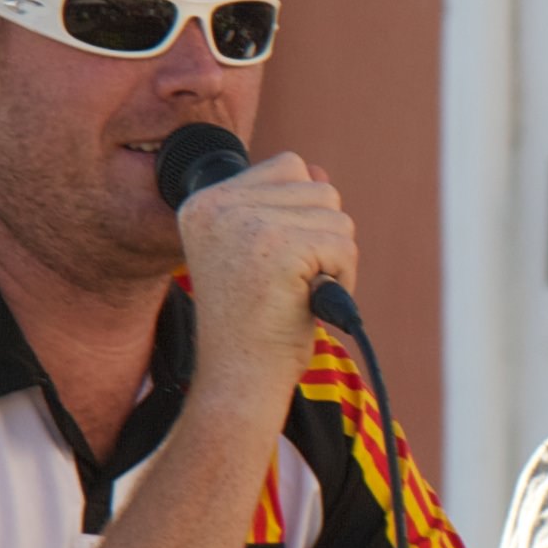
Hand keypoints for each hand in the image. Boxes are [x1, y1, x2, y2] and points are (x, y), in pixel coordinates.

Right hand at [172, 149, 354, 407]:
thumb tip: (321, 174)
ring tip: (299, 293)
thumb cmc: (254, 325)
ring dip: (334, 259)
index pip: (287, 168)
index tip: (276, 263)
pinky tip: (310, 302)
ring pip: (336, 214)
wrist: (240, 380)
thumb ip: (287, 209)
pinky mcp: (280, 247)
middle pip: (318, 188)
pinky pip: (344, 245)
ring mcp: (246, 223)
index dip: (303, 218)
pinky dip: (343, 278)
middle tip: (292, 283)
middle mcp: (218, 205)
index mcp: (204, 202)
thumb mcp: (265, 256)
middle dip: (323, 239)